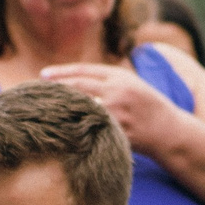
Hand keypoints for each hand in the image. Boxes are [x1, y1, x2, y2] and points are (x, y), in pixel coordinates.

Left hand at [38, 62, 177, 151]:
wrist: (168, 130)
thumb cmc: (146, 104)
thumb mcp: (130, 82)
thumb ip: (105, 78)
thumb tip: (71, 78)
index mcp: (120, 77)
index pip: (84, 71)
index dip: (61, 72)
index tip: (43, 75)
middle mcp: (117, 93)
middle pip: (78, 88)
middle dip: (56, 89)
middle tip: (36, 91)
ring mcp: (117, 114)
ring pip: (81, 109)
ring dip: (62, 109)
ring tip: (43, 110)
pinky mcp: (117, 133)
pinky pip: (91, 129)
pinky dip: (75, 128)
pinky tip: (61, 129)